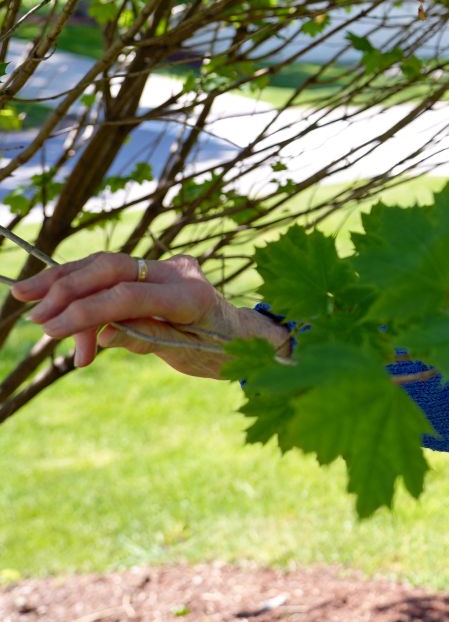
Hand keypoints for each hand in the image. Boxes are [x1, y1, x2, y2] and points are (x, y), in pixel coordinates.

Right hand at [11, 252, 289, 377]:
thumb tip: (102, 334)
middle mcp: (178, 273)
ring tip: (35, 312)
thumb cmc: (221, 352)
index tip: (51, 329)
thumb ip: (147, 339)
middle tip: (31, 312)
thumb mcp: (186, 354)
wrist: (244, 337)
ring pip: (105, 267)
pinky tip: (58, 310)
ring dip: (66, 287)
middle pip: (112, 268)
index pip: (129, 295)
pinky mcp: (154, 271)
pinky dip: (82, 291)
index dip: (86, 311)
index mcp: (191, 296)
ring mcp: (166, 267)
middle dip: (66, 287)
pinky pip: (110, 275)